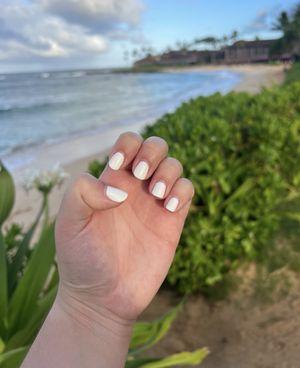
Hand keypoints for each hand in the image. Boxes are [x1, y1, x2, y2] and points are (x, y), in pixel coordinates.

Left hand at [55, 132, 193, 323]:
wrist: (101, 298)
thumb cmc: (81, 259)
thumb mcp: (69, 222)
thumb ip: (82, 192)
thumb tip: (120, 190)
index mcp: (111, 181)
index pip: (128, 143)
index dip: (128, 144)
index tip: (118, 164)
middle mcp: (135, 188)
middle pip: (155, 147)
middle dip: (152, 152)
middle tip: (140, 176)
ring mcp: (155, 203)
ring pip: (174, 166)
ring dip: (168, 172)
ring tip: (156, 195)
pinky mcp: (172, 221)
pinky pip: (187, 191)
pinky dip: (182, 191)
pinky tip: (168, 208)